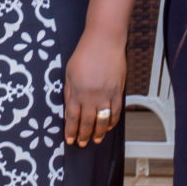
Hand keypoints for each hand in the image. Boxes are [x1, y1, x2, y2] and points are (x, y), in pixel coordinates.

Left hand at [62, 28, 124, 149]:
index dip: (71, 131)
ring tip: (95, 140)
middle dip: (83, 136)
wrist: (104, 41)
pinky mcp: (118, 91)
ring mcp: (106, 94)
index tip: (70, 140)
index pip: (73, 117)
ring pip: (102, 120)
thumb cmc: (85, 54)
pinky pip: (115, 111)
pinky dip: (112, 122)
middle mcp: (91, 96)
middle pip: (87, 122)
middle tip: (82, 144)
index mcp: (77, 92)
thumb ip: (69, 92)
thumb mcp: (69, 73)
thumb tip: (69, 109)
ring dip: (98, 133)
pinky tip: (108, 126)